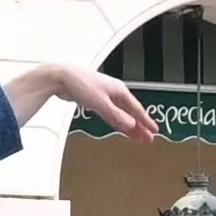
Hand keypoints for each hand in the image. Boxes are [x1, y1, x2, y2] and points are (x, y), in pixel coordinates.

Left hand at [4, 57, 160, 138]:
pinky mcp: (96, 99)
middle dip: (140, 125)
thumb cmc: (80, 84)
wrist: (61, 77)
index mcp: (119, 90)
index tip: (154, 132)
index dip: (145, 121)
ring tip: (136, 136)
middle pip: (131, 112)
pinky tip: (120, 126)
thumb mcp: (99, 103)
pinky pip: (112, 112)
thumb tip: (131, 125)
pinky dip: (118, 120)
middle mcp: (114, 92)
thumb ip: (115, 115)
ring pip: (122, 112)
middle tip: (148, 138)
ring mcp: (105, 95)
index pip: (136, 109)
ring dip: (129, 124)